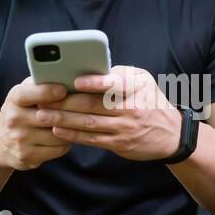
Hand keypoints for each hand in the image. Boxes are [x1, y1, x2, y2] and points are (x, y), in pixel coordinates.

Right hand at [0, 75, 73, 170]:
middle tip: (92, 106)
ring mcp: (21, 140)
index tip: (63, 89)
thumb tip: (68, 75)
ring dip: (73, 128)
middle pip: (50, 116)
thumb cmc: (19, 112)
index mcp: (14, 99)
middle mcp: (14, 119)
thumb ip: (39, 85)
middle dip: (73, 111)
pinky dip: (67, 142)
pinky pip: (58, 149)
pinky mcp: (28, 157)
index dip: (47, 91)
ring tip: (81, 121)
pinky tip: (68, 136)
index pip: (28, 93)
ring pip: (59, 134)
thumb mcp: (23, 95)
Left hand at [35, 65, 183, 161]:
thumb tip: (90, 70)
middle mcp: (131, 108)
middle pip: (94, 105)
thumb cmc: (151, 101)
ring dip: (63, 120)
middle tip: (43, 99)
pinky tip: (57, 130)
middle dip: (65, 102)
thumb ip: (119, 74)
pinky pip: (92, 139)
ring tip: (42, 115)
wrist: (171, 135)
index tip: (76, 81)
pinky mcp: (119, 144)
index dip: (96, 82)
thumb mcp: (143, 81)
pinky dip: (73, 135)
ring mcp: (124, 128)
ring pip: (89, 123)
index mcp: (137, 88)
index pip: (116, 83)